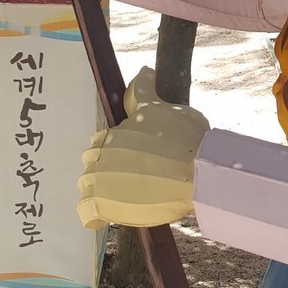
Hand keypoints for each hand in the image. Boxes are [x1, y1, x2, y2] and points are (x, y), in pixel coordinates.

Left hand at [76, 68, 209, 228]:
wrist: (199, 170)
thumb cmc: (185, 138)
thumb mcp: (162, 107)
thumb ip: (145, 92)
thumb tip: (143, 71)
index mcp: (110, 133)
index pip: (101, 142)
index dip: (118, 150)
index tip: (136, 157)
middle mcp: (98, 154)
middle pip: (93, 164)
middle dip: (110, 170)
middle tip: (139, 176)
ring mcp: (98, 180)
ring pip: (90, 187)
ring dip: (106, 191)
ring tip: (132, 195)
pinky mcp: (104, 204)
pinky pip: (87, 212)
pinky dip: (94, 215)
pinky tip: (106, 216)